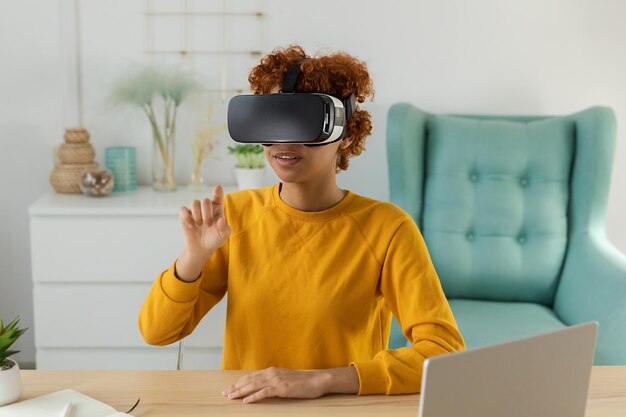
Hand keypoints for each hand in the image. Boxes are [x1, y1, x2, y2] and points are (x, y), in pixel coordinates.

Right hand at [179, 184, 231, 257]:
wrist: (202, 248)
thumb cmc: (214, 239)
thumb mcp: (223, 236)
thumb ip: (225, 228)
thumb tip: (220, 220)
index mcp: (217, 209)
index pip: (218, 197)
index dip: (218, 192)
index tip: (218, 188)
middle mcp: (206, 207)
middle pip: (205, 201)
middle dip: (207, 213)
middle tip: (208, 225)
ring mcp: (195, 210)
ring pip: (194, 202)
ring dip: (197, 215)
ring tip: (199, 225)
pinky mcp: (185, 215)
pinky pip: (183, 209)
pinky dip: (187, 217)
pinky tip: (191, 225)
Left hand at [222, 366, 358, 403]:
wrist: (317, 380)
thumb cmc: (303, 381)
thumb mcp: (286, 378)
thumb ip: (274, 380)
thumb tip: (264, 385)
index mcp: (272, 371)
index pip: (252, 376)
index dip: (240, 382)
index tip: (231, 387)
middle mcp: (272, 373)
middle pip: (249, 380)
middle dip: (236, 387)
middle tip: (225, 393)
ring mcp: (276, 380)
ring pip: (253, 386)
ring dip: (240, 392)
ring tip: (231, 397)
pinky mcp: (281, 388)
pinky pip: (264, 393)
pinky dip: (254, 397)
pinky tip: (246, 401)